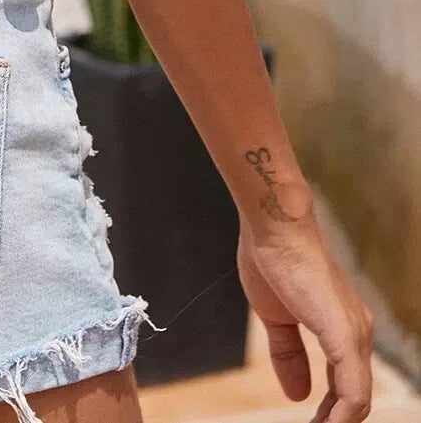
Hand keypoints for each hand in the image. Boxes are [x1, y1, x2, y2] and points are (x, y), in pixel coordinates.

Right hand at [237, 208, 373, 421]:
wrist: (274, 227)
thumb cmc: (272, 260)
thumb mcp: (275, 317)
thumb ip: (287, 353)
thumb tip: (296, 393)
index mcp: (342, 329)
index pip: (346, 385)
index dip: (331, 413)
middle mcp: (357, 334)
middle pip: (356, 399)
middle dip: (334, 422)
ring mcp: (354, 336)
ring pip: (358, 401)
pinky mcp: (345, 337)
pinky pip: (353, 394)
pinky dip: (341, 419)